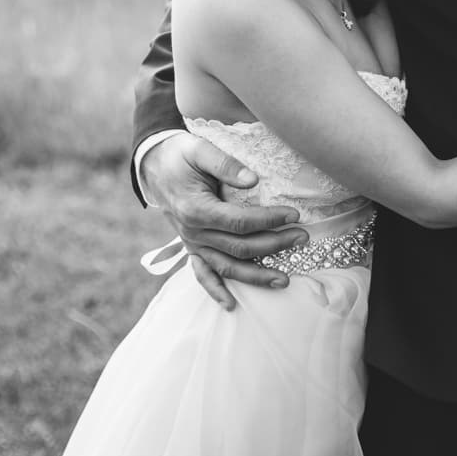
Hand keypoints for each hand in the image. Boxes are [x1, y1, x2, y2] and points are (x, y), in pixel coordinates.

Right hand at [141, 132, 304, 308]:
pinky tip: (232, 305)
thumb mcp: (200, 150)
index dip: (268, 220)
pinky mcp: (191, 248)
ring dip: (256, 276)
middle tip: (302, 238)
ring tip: (285, 280)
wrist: (153, 166)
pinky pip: (202, 274)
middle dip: (274, 245)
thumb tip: (253, 181)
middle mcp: (193, 232)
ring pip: (227, 266)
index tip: (293, 215)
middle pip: (239, 247)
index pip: (239, 222)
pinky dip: (216, 290)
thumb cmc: (180, 155)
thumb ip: (226, 165)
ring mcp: (192, 244)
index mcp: (196, 209)